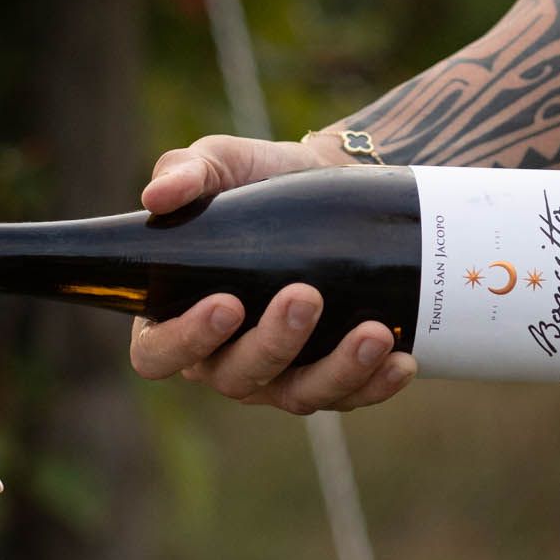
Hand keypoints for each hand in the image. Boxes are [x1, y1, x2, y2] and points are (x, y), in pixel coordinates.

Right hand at [129, 130, 416, 415]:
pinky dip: (375, 384)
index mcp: (173, 317)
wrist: (333, 182)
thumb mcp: (219, 162)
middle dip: (273, 344)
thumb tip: (157, 196)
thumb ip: (186, 171)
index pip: (158, 352)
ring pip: (296, 395)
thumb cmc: (259, 179)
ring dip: (336, 371)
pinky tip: (402, 360)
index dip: (186, 341)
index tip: (226, 304)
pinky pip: (347, 397)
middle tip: (305, 296)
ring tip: (374, 333)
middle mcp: (219, 358)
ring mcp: (275, 375)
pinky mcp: (326, 377)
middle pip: (236, 376)